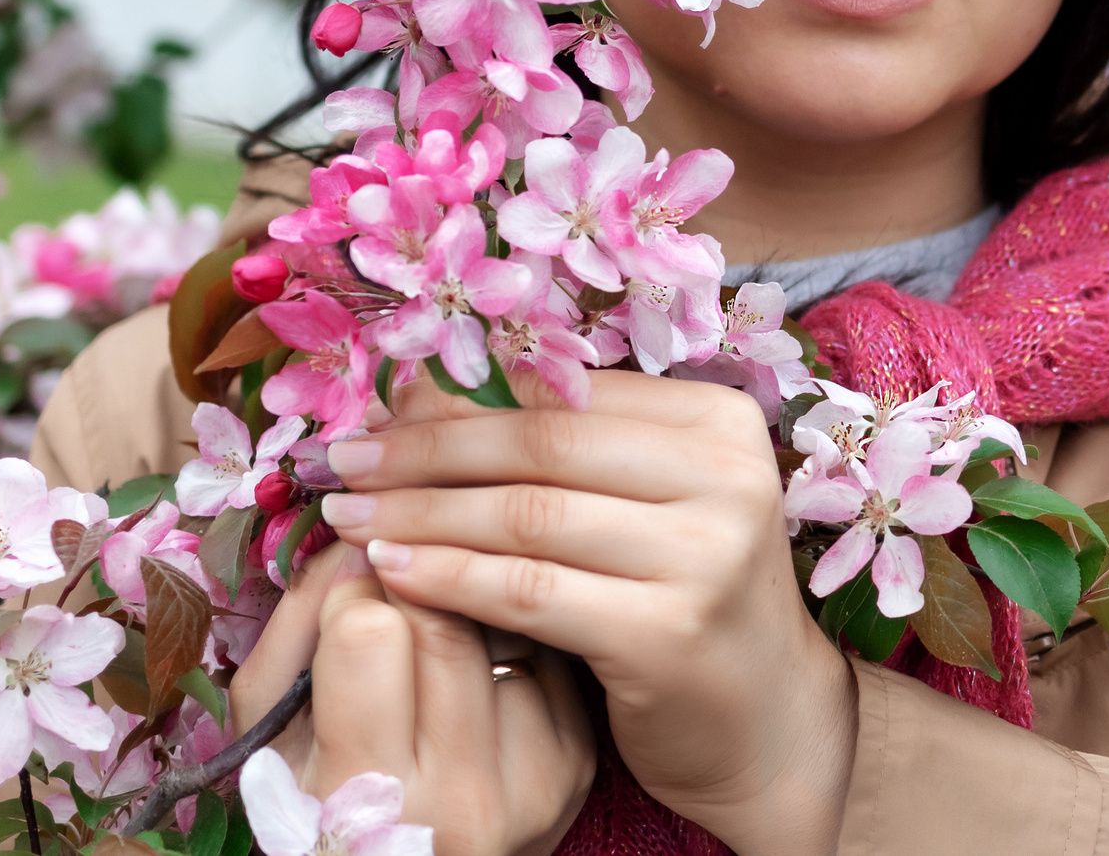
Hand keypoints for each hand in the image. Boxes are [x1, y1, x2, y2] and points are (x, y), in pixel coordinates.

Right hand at [229, 540, 594, 855]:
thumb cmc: (323, 798)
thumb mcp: (272, 731)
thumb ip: (297, 627)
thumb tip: (356, 535)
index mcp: (371, 794)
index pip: (370, 633)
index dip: (353, 589)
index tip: (349, 578)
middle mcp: (462, 798)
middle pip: (445, 622)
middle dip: (414, 577)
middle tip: (395, 568)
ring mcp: (532, 782)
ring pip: (504, 625)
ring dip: (466, 600)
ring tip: (434, 616)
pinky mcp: (576, 762)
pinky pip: (544, 652)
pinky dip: (509, 636)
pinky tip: (479, 659)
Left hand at [318, 372, 857, 855]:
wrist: (761, 720)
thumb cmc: (685, 595)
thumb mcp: (650, 501)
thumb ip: (571, 446)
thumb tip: (426, 388)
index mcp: (721, 420)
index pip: (568, 390)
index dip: (465, 394)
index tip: (381, 407)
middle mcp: (729, 474)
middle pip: (543, 444)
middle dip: (427, 449)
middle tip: (346, 458)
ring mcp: (706, 554)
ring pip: (527, 516)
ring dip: (422, 513)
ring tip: (350, 515)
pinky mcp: (668, 632)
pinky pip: (530, 592)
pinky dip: (450, 578)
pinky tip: (394, 572)